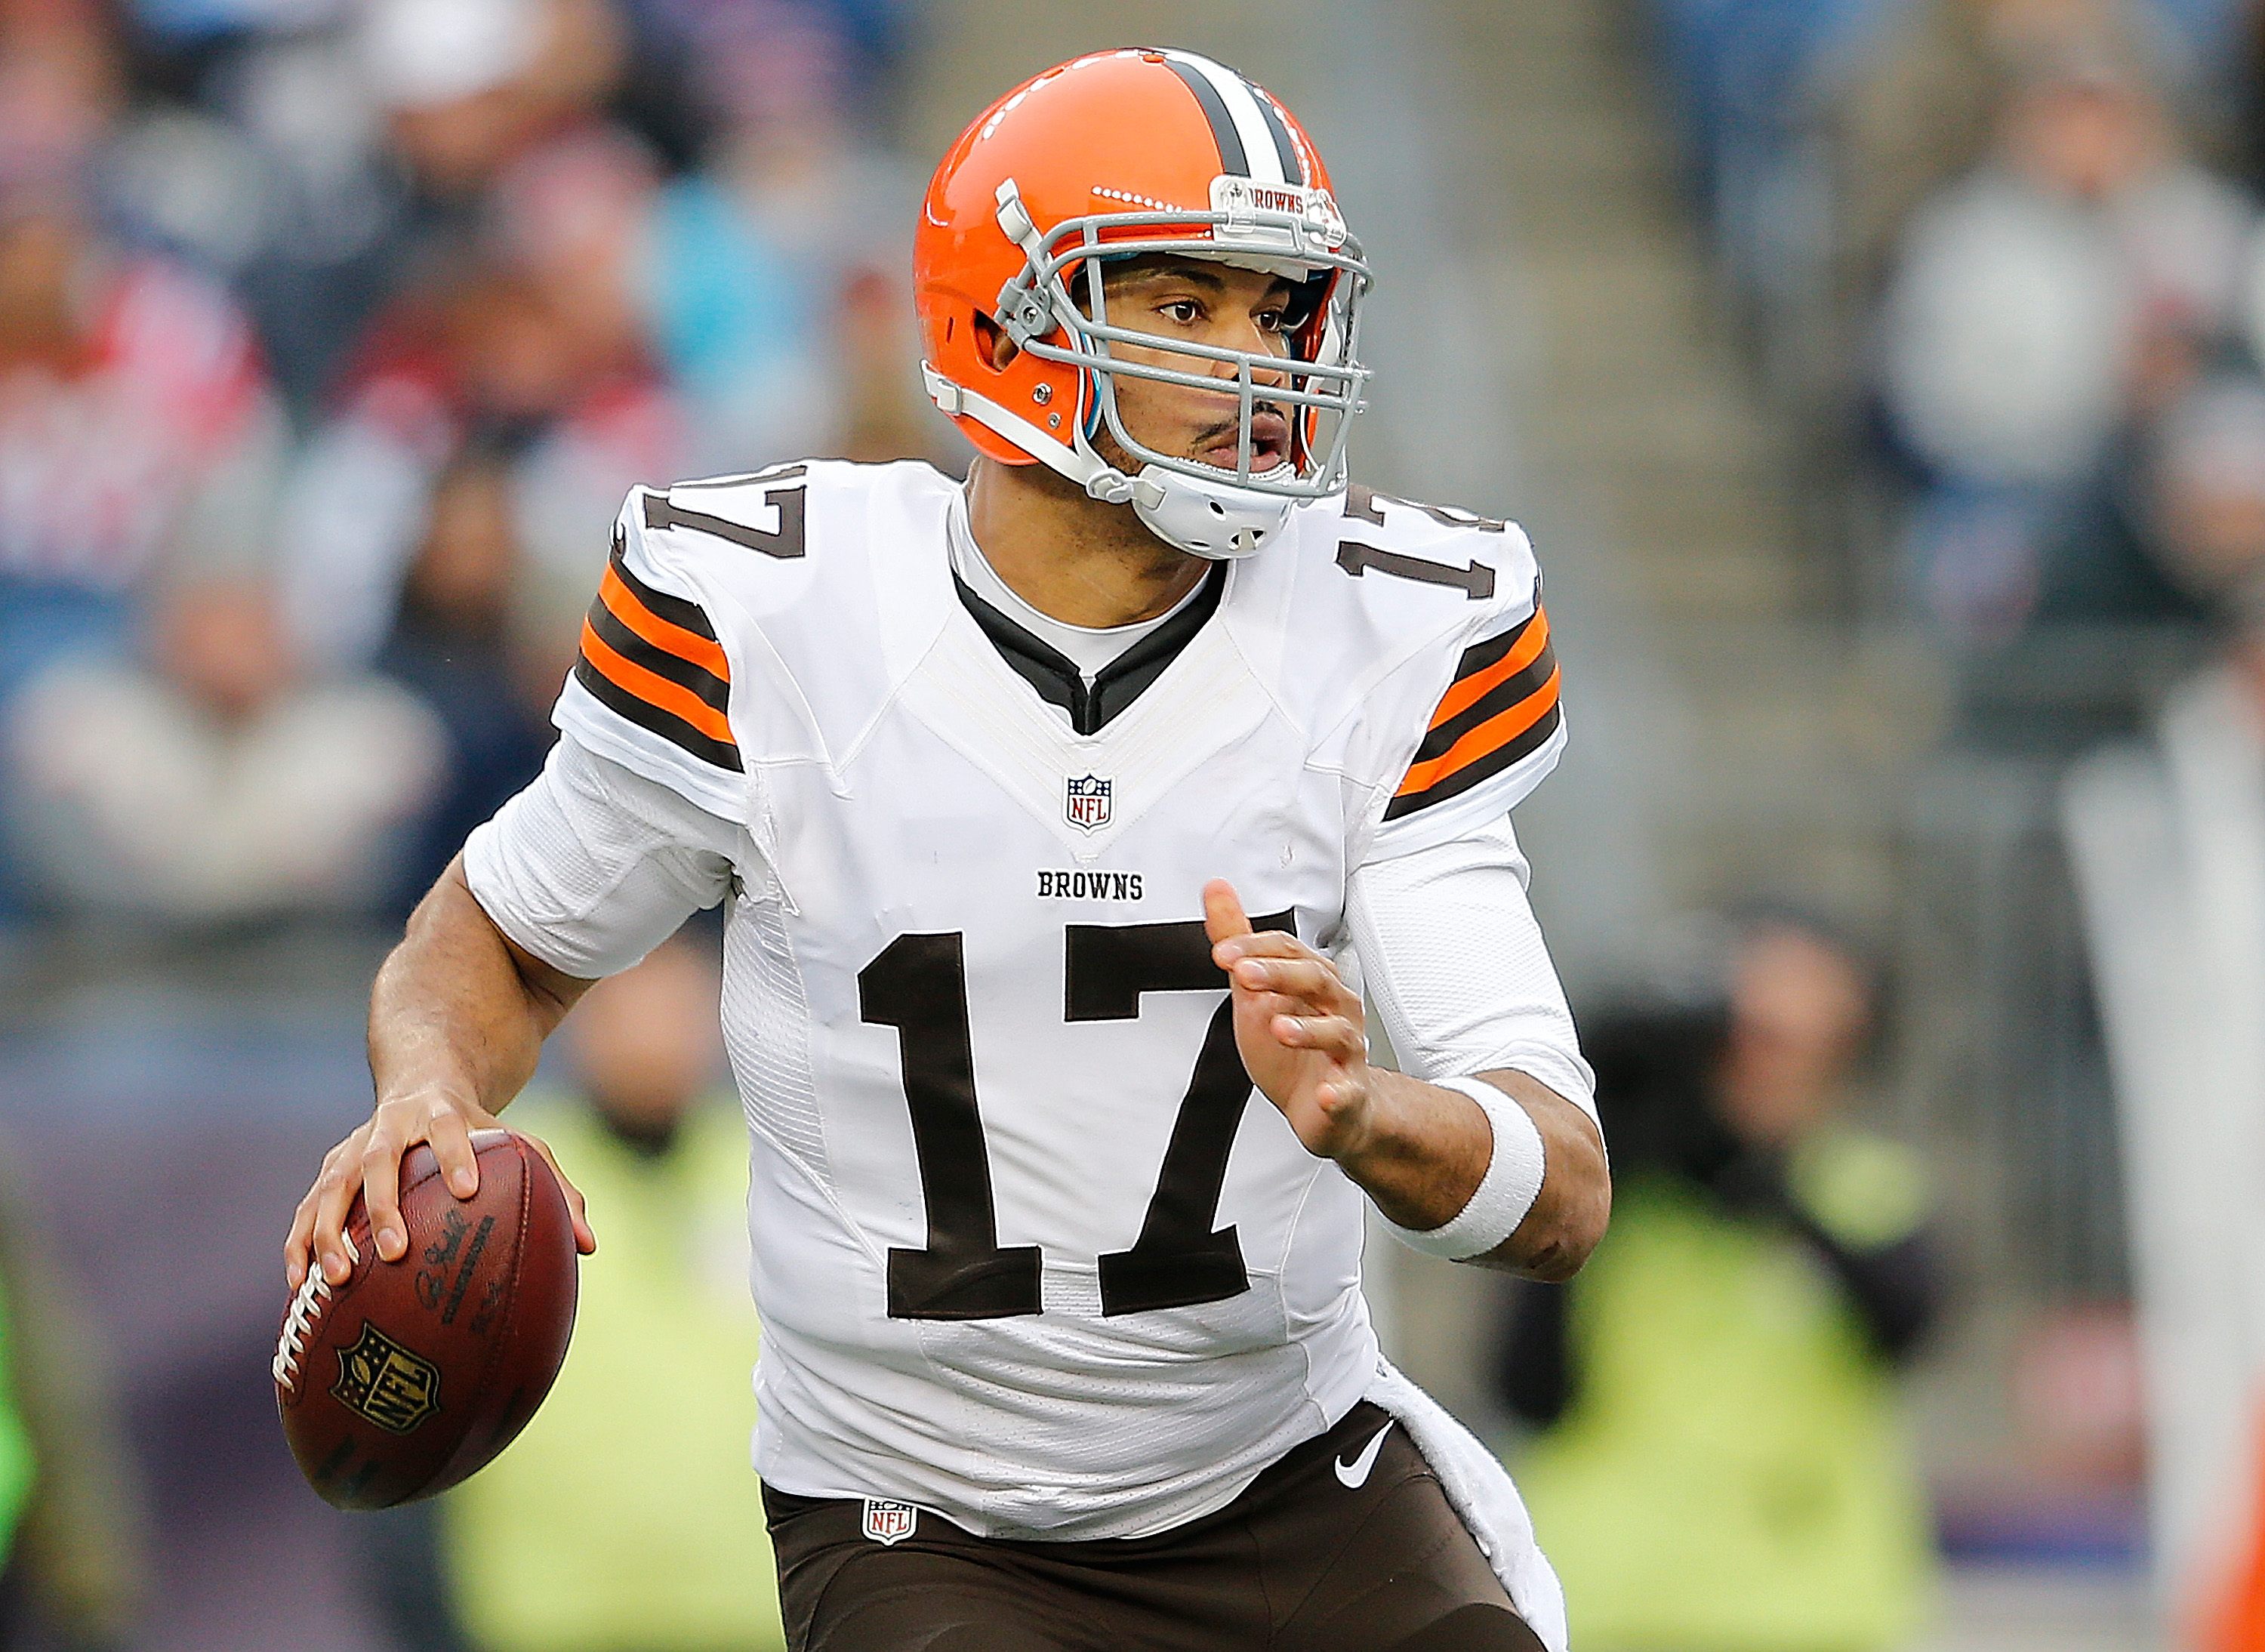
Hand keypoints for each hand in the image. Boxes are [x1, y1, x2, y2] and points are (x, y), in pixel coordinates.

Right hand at [284, 1088, 594, 1291]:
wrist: (420, 1081)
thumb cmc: (480, 1130)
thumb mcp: (520, 1144)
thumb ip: (557, 1189)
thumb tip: (588, 1246)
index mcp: (441, 1113)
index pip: (449, 1128)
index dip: (456, 1155)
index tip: (466, 1189)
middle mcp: (389, 1126)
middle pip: (378, 1159)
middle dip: (382, 1205)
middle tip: (393, 1251)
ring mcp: (352, 1148)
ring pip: (331, 1186)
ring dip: (329, 1231)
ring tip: (338, 1278)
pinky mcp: (329, 1172)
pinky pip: (304, 1210)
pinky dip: (299, 1245)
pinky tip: (299, 1288)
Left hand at [1205, 878, 1375, 1159]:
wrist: (1318, 1102)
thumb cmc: (1292, 1044)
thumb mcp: (1254, 988)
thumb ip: (1237, 941)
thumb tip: (1216, 892)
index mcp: (1312, 980)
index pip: (1289, 950)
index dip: (1255, 948)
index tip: (1223, 952)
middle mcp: (1335, 1008)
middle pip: (1317, 980)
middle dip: (1280, 975)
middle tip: (1246, 976)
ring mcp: (1344, 1050)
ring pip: (1338, 1032)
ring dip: (1309, 1029)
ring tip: (1279, 1028)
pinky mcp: (1346, 1092)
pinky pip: (1347, 1091)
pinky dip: (1338, 1092)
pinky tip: (1326, 1093)